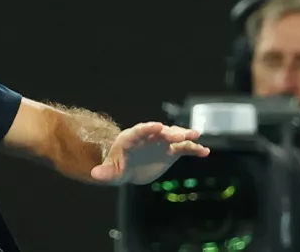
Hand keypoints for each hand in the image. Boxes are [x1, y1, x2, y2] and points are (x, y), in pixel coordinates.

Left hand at [90, 122, 209, 184]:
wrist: (129, 169)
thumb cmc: (117, 168)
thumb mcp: (111, 172)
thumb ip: (105, 172)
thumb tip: (95, 175)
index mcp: (130, 139)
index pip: (138, 131)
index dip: (147, 128)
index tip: (157, 126)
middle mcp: (147, 137)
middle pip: (159, 132)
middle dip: (168, 132)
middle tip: (179, 135)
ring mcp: (161, 142)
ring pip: (173, 136)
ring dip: (184, 135)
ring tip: (195, 136)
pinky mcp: (171, 151)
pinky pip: (184, 148)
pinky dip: (194, 149)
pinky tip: (205, 151)